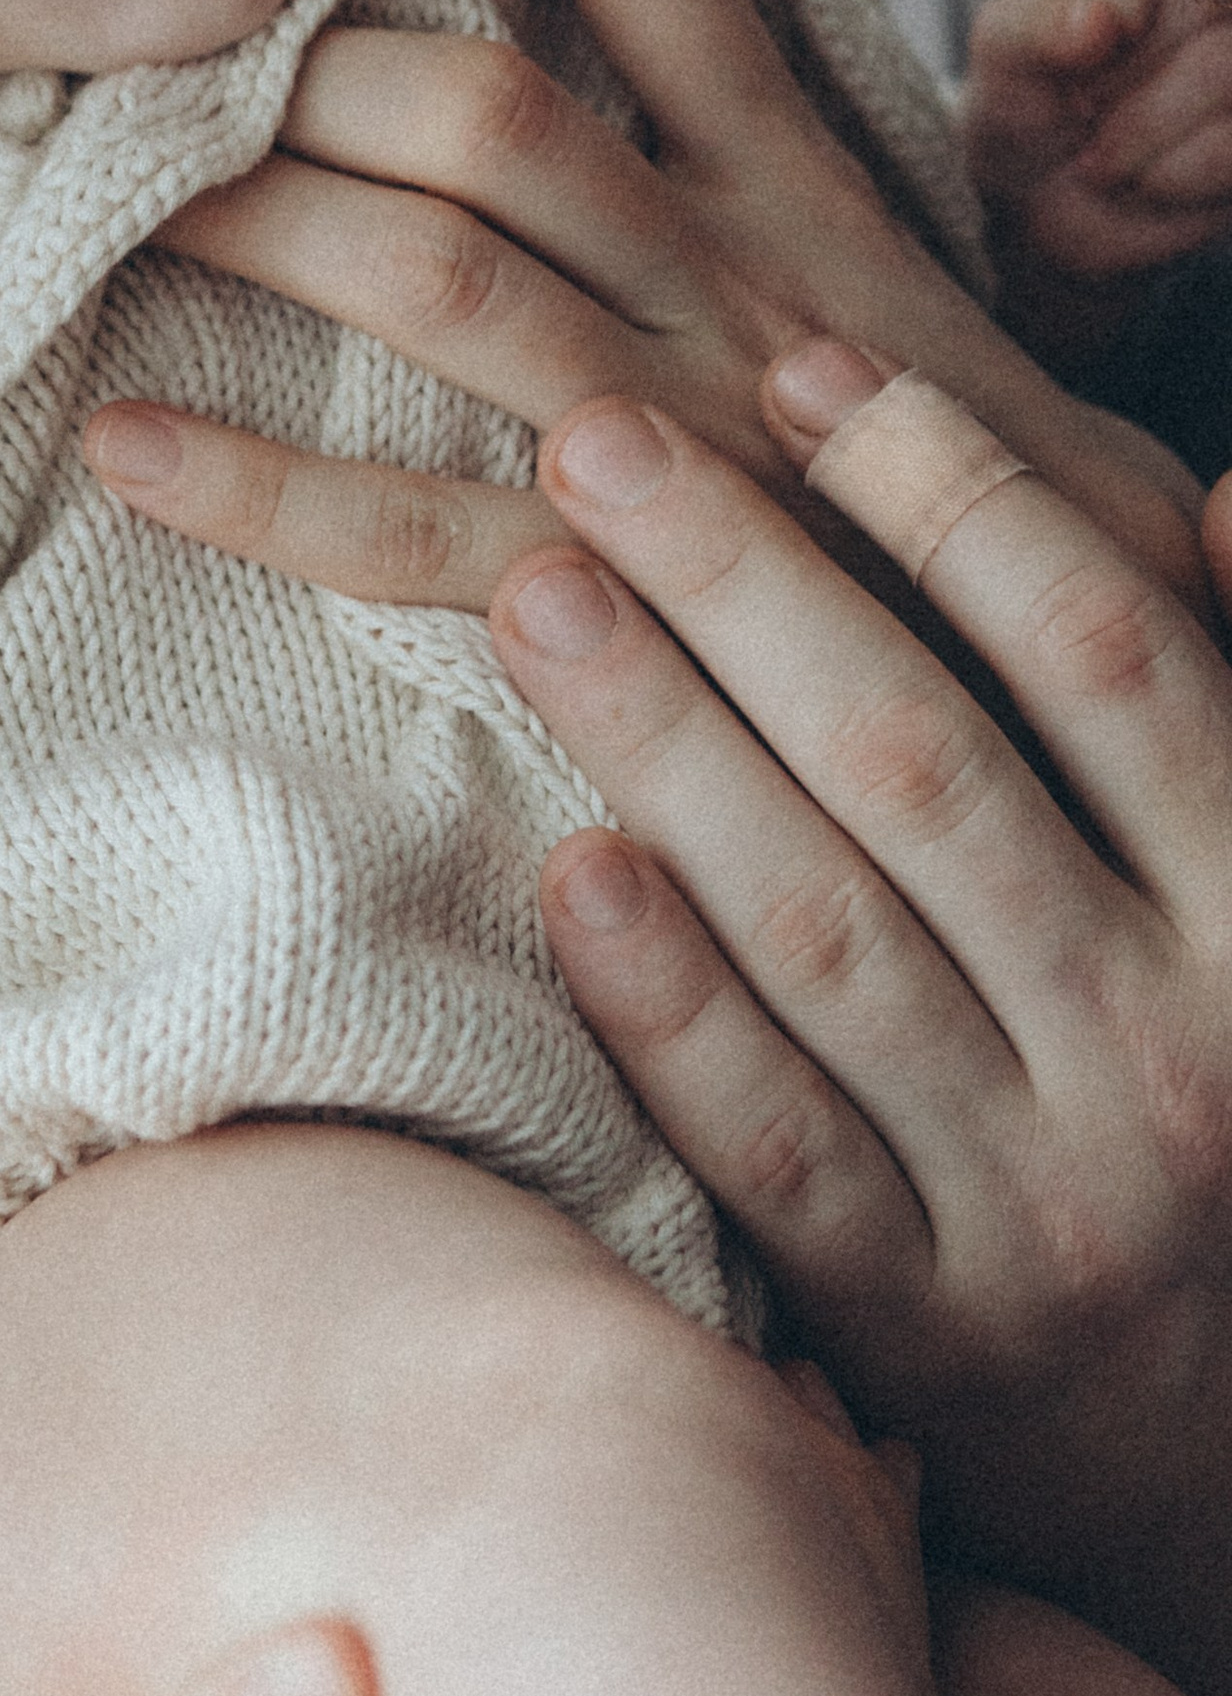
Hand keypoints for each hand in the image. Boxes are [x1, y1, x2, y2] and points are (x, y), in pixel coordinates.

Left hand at [86, 0, 1204, 610]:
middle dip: (298, 65)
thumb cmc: (983, 492)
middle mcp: (729, 280)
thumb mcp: (920, 274)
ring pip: (435, 274)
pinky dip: (250, 487)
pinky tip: (122, 448)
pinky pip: (406, 528)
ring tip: (95, 198)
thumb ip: (789, 140)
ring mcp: (673, 439)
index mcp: (795, 187)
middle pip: (486, 107)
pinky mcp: (623, 597)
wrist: (1113, 694)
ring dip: (250, 221)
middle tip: (141, 59)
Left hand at [485, 343, 1231, 1695]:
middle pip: (926, 764)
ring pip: (827, 929)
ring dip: (668, 743)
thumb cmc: (1221, 1098)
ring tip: (532, 589)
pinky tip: (567, 864)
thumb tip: (1220, 499)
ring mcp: (1047, 1196)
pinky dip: (671, 1002)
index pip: (1109, 654)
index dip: (953, 494)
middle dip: (749, 582)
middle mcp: (1176, 1046)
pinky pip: (773, 1143)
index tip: (805, 370)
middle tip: (592, 438)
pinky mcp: (922, 1325)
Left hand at [966, 0, 1231, 364]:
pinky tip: (1145, 182)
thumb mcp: (1004, 54)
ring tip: (1097, 156)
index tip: (1089, 37)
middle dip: (1126, 73)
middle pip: (1209, 1)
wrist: (1043, 210)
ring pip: (1227, 69)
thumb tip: (1105, 18)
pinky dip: (1178, 172)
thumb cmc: (1026, 106)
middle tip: (1078, 106)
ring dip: (1145, 128)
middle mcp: (1217, 0)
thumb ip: (1039, 21)